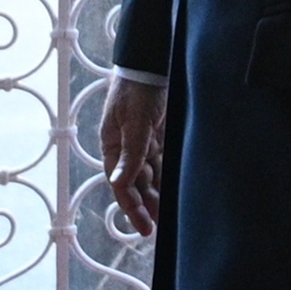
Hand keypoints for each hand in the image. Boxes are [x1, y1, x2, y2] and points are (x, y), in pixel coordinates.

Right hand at [99, 74, 167, 233]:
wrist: (153, 61)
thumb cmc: (136, 88)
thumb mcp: (133, 121)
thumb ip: (130, 152)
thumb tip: (120, 184)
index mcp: (112, 147)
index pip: (121, 185)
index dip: (132, 208)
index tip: (145, 227)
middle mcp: (127, 148)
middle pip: (137, 184)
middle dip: (148, 206)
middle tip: (161, 228)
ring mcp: (144, 142)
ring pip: (153, 175)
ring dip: (159, 194)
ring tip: (171, 216)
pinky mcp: (161, 135)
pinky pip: (165, 161)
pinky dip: (170, 176)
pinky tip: (178, 190)